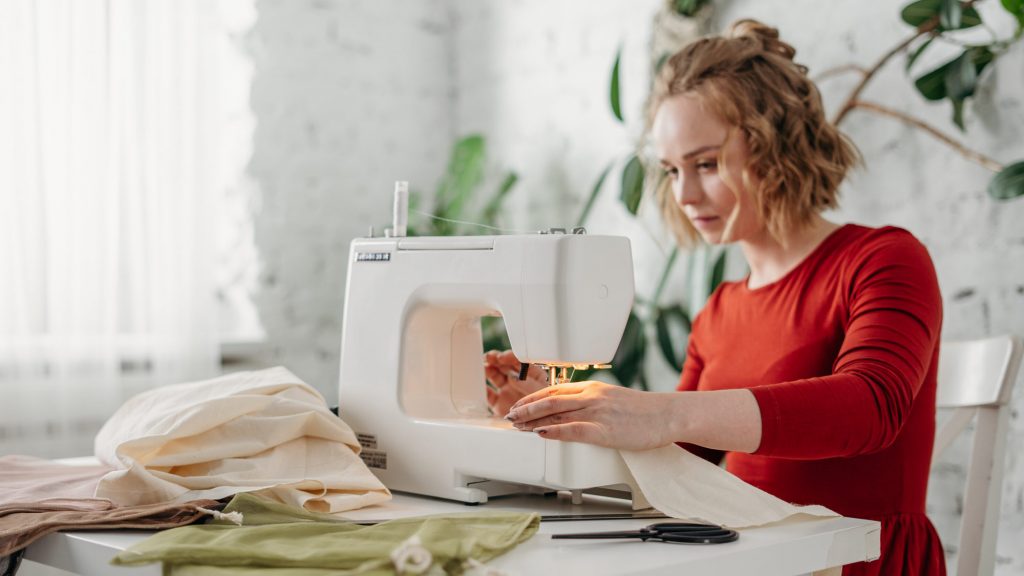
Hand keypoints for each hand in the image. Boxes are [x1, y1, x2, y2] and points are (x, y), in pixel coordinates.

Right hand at [484, 350, 547, 416]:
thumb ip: (528, 384)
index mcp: (531, 374)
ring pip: (494, 376)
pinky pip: (488, 394)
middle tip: (488, 358)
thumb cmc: (547, 408)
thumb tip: (513, 375)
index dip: (509, 357)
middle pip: (504, 365)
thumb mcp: (541, 393)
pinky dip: (483, 389)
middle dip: (495, 359)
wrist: (543, 427)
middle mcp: (517, 380)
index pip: (519, 361)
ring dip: (487, 370)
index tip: (502, 357)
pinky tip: (480, 385)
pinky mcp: (499, 403)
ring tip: (483, 368)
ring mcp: (507, 390)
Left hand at [504, 381, 681, 450]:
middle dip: (525, 408)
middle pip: (549, 399)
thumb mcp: (614, 399)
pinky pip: (573, 430)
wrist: (667, 414)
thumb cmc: (644, 411)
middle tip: (509, 416)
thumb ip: (593, 403)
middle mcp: (592, 396)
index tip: (519, 405)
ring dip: (532, 420)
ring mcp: (597, 412)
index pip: (554, 390)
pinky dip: (553, 431)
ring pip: (556, 413)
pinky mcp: (605, 431)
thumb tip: (575, 412)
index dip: (533, 398)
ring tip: (517, 426)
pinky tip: (540, 434)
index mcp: (593, 388)